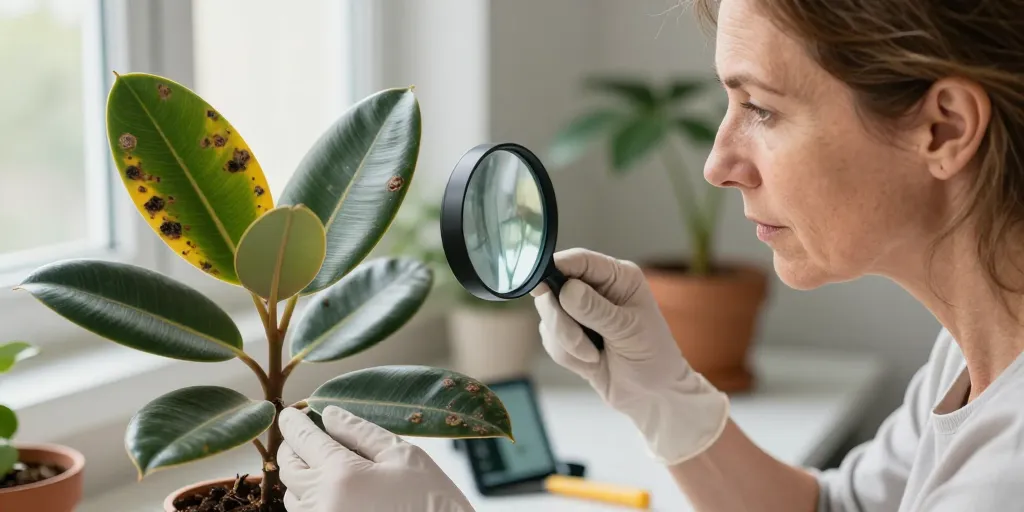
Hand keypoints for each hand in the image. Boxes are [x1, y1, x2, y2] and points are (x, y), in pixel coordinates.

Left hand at [278, 406, 474, 511]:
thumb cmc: (431, 500)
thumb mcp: (403, 456)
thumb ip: (361, 432)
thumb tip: (329, 414)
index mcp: (342, 475)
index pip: (303, 440)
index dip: (294, 423)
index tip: (290, 414)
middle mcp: (323, 503)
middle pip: (290, 468)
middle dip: (294, 447)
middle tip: (304, 435)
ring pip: (293, 495)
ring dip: (302, 474)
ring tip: (320, 462)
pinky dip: (310, 498)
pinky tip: (330, 489)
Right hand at [532, 248, 728, 465]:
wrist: (652, 396)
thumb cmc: (653, 358)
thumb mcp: (629, 331)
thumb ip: (596, 310)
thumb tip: (567, 289)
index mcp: (618, 278)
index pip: (580, 260)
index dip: (557, 268)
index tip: (542, 286)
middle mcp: (596, 290)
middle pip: (554, 287)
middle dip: (563, 320)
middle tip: (582, 344)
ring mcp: (579, 313)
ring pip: (548, 317)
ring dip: (568, 342)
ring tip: (595, 356)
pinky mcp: (568, 335)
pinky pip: (549, 339)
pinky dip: (566, 355)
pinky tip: (590, 362)